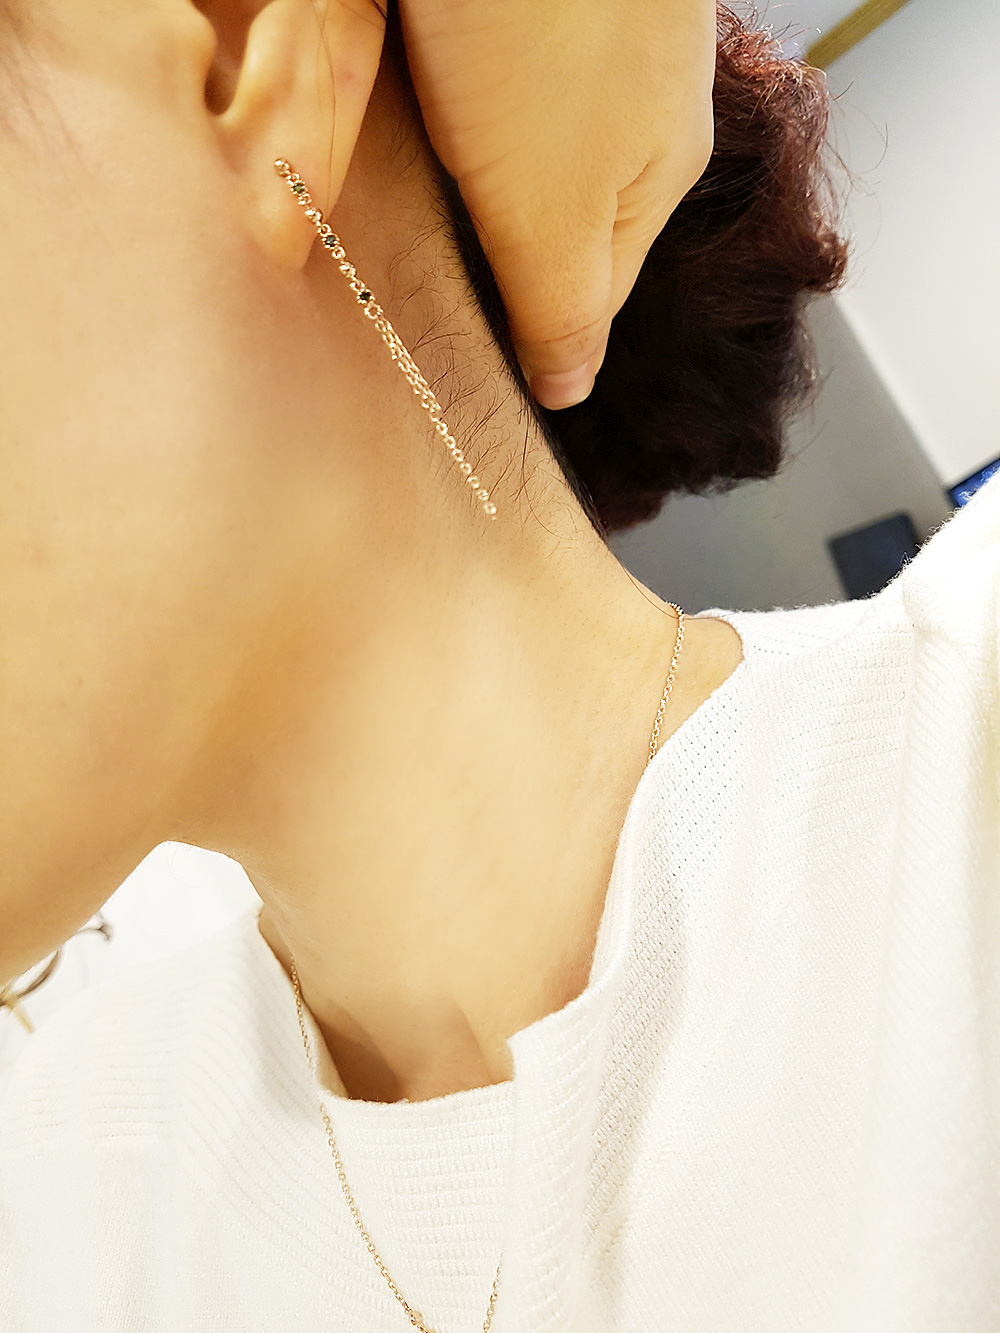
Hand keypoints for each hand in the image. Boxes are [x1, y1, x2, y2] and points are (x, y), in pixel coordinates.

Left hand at [397, 0, 716, 407]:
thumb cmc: (542, 26)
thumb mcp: (550, 211)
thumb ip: (562, 311)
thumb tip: (570, 395)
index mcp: (660, 173)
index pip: (591, 294)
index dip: (523, 322)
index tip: (455, 336)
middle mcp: (642, 104)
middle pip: (556, 209)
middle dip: (488, 233)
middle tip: (415, 246)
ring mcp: (598, 35)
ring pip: (521, 136)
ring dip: (463, 154)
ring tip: (411, 158)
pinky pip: (489, 66)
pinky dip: (449, 80)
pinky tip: (417, 71)